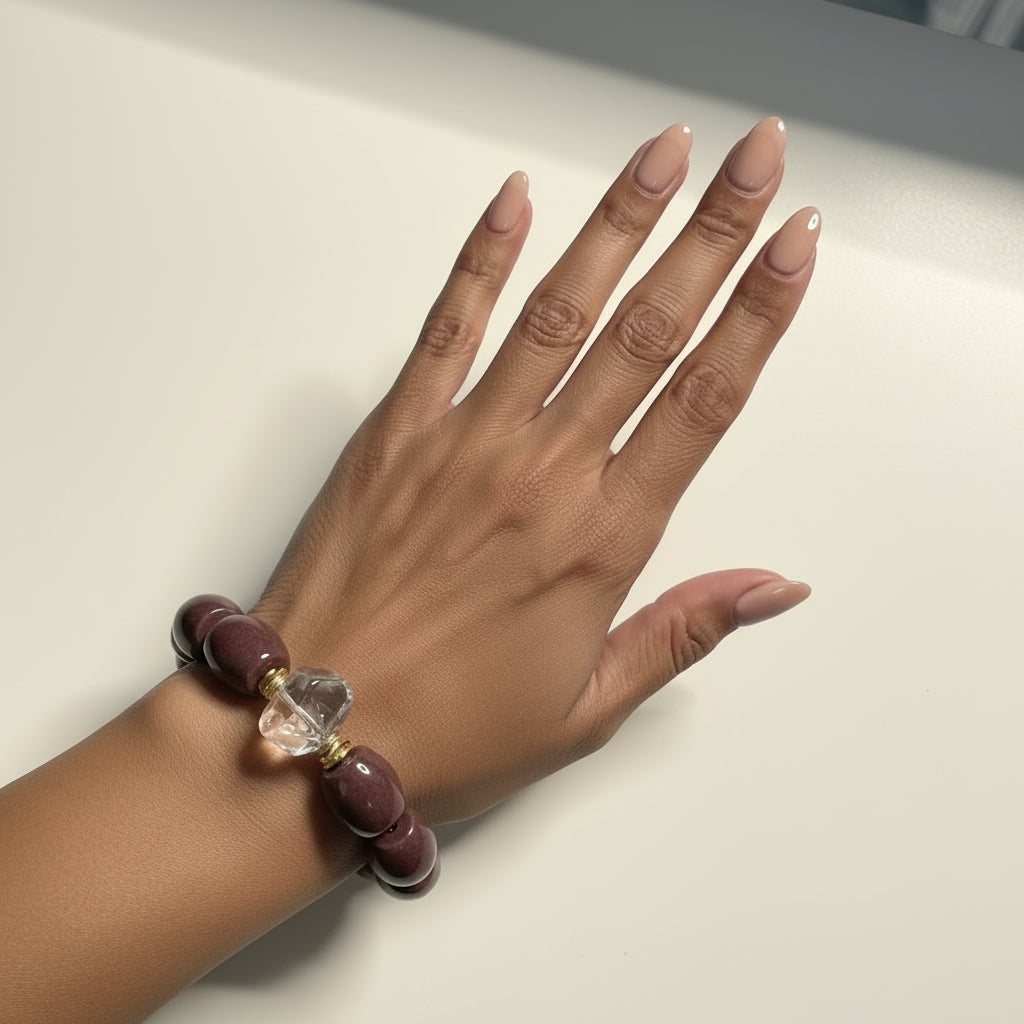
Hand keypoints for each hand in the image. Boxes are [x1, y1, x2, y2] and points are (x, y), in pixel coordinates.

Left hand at [253, 117, 817, 822]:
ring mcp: (464, 441)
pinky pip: (445, 326)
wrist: (313, 729)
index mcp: (600, 543)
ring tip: (664, 153)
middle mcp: (541, 475)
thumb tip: (775, 585)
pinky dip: (483, 257)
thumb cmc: (449, 731)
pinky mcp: (395, 431)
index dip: (758, 316)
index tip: (795, 245)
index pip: (702, 404)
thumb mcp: (588, 709)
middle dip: (712, 234)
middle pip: (647, 333)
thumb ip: (683, 631)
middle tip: (755, 158)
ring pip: (559, 310)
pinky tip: (516, 199)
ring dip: (618, 222)